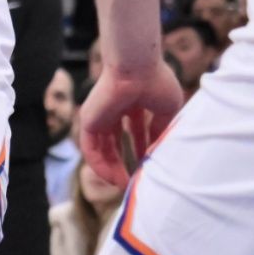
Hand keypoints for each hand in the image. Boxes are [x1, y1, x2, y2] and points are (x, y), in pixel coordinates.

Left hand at [76, 59, 186, 188]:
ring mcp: (99, 116)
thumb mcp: (165, 111)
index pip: (133, 129)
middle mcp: (113, 110)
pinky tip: (113, 179)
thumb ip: (160, 130)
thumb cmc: (155, 83)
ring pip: (102, 149)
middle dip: (125, 162)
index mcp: (131, 102)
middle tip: (135, 180)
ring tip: (125, 185)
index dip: (141, 147)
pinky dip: (101, 166)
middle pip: (116, 142)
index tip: (149, 165)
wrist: (137, 68)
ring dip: (113, 169)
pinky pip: (91, 150)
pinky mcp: (87, 122)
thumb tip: (158, 149)